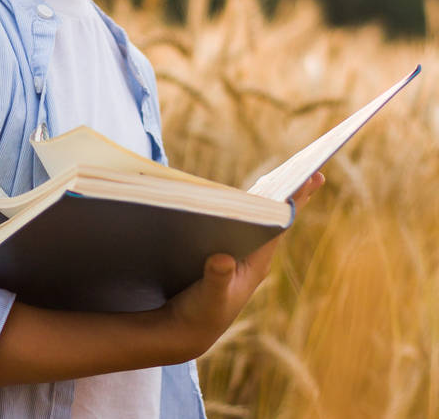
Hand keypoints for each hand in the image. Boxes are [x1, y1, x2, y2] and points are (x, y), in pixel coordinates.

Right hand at [162, 171, 324, 360]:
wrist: (187, 330)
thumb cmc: (201, 314)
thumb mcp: (209, 298)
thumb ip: (216, 279)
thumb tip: (222, 258)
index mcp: (257, 262)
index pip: (281, 224)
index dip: (296, 200)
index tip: (313, 179)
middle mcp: (255, 255)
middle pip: (278, 218)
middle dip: (294, 193)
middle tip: (313, 170)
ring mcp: (243, 253)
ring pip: (264, 220)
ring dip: (275, 197)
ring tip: (291, 175)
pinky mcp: (228, 252)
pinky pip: (246, 223)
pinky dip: (252, 205)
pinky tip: (256, 193)